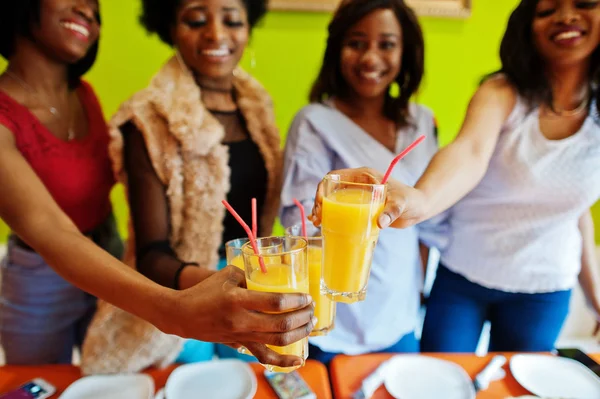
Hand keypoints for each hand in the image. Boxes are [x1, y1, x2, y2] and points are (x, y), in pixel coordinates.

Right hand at [162, 266, 314, 367]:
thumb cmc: (206, 291)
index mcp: (238, 300)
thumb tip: (275, 275)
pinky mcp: (240, 345)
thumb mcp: (228, 275)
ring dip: (299, 334)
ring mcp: (241, 335)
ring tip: (309, 324)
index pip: (275, 302)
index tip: (306, 296)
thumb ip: (252, 275)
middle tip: (311, 309)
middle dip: (303, 317)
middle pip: (281, 324)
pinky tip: (298, 360)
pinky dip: (283, 361)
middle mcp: (241, 320)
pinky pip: (264, 357)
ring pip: (278, 341)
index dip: (296, 300)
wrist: (183, 314)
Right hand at [309, 167, 428, 228]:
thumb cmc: (412, 200)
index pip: (335, 176)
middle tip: (317, 217)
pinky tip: (324, 225)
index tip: (320, 203)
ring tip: (317, 222)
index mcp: (364, 176)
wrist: (419, 208)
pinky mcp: (361, 207)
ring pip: (334, 200)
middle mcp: (358, 184)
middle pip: (331, 189)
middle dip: (320, 202)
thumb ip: (392, 211)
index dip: (323, 187)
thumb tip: (381, 223)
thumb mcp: (402, 203)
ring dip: (323, 210)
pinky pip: (342, 210)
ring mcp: (358, 196)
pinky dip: (332, 216)